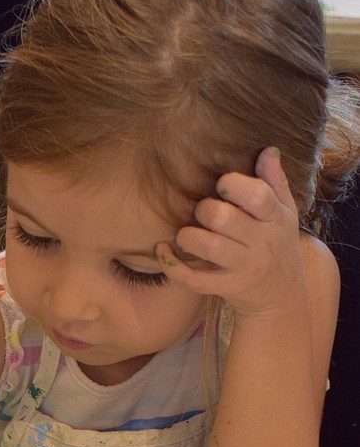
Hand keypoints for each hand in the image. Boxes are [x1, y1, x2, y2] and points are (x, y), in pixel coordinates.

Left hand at [155, 148, 307, 321]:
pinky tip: (163, 251)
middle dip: (204, 210)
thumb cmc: (277, 245)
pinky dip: (173, 266)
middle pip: (225, 219)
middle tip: (201, 213)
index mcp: (275, 218)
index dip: (233, 184)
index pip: (257, 196)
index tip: (222, 185)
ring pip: (209, 248)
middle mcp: (261, 243)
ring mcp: (244, 268)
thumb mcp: (284, 213)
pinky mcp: (226, 288)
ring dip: (188, 236)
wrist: (282, 295)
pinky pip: (195, 280)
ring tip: (185, 234)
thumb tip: (268, 151)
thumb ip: (274, 182)